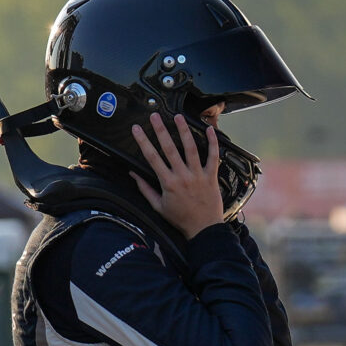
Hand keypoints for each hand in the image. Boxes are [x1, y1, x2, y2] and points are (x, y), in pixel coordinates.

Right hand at [130, 113, 226, 237]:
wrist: (204, 229)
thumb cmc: (181, 219)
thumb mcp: (158, 206)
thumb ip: (145, 189)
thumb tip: (132, 174)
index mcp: (168, 183)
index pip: (152, 157)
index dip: (143, 141)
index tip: (136, 129)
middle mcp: (182, 176)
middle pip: (169, 148)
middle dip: (161, 130)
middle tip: (155, 116)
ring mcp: (198, 175)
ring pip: (191, 148)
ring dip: (184, 131)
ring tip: (178, 117)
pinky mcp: (211, 176)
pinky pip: (213, 157)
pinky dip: (212, 143)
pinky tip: (209, 129)